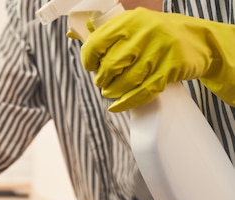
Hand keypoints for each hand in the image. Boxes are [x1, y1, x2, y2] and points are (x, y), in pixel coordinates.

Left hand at [81, 7, 234, 111]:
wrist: (199, 39)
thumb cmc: (158, 34)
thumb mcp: (135, 24)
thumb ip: (109, 32)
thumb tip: (73, 34)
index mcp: (130, 20)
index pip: (97, 43)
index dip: (89, 59)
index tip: (91, 66)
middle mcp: (144, 33)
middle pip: (111, 65)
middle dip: (102, 79)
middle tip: (102, 83)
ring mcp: (159, 51)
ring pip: (126, 81)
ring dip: (113, 92)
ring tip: (110, 92)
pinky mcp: (171, 68)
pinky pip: (143, 91)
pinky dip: (127, 102)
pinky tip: (117, 106)